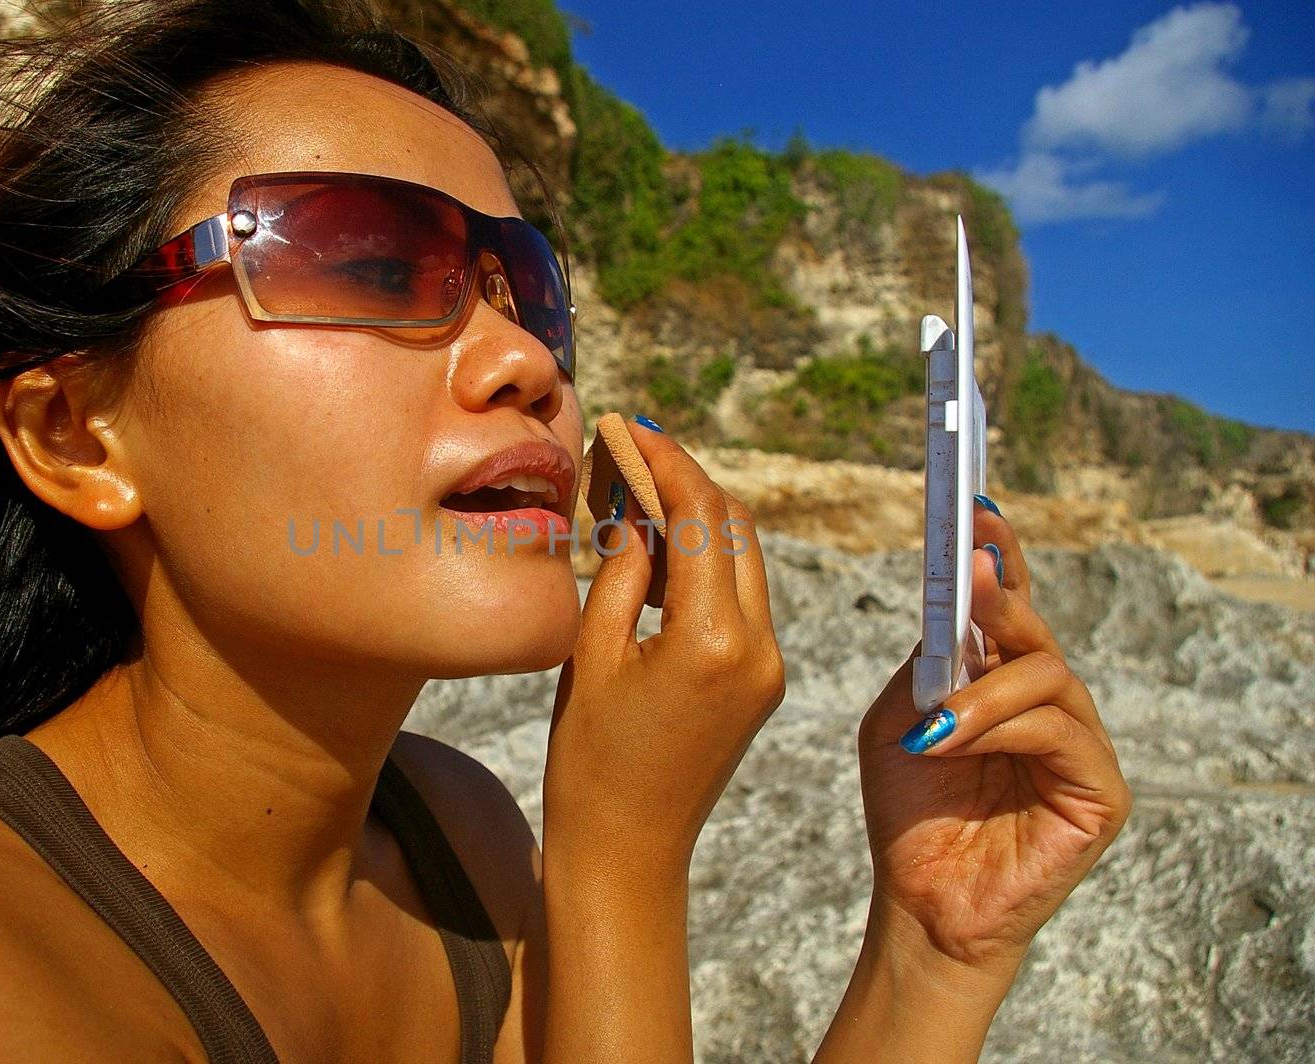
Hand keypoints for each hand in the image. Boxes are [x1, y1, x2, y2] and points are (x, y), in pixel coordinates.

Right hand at [544, 417, 785, 874]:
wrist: (628, 850)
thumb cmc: (591, 761)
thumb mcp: (592, 653)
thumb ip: (621, 568)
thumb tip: (634, 503)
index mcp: (714, 640)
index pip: (703, 517)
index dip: (666, 460)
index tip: (630, 426)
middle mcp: (759, 647)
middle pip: (736, 526)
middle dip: (687, 480)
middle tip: (632, 451)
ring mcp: (769, 665)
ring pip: (745, 556)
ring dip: (699, 516)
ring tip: (638, 491)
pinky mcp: (764, 679)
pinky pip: (742, 596)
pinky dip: (707, 559)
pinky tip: (661, 545)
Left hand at [856, 498, 1132, 973]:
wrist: (920, 900)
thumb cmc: (911, 809)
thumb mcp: (900, 716)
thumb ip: (929, 660)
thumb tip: (960, 593)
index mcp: (1001, 680)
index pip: (1012, 605)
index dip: (1001, 553)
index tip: (974, 507)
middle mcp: (1049, 703)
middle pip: (1035, 629)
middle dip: (999, 597)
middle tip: (967, 573)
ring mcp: (1080, 745)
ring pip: (1047, 676)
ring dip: (981, 693)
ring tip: (930, 725)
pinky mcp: (1101, 792)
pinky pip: (1059, 734)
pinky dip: (1000, 731)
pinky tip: (951, 745)